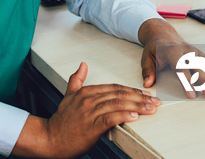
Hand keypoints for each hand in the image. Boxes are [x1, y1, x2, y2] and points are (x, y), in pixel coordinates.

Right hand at [12, 63, 159, 157]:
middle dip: (139, 97)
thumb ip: (76, 80)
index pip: (113, 87)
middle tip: (154, 101)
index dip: (131, 90)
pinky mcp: (91, 127)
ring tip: (150, 108)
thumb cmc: (61, 121)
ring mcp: (90, 113)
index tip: (144, 93)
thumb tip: (83, 65)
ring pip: (118, 105)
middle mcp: (88, 100)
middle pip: (119, 94)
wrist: (50, 138)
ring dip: (137, 106)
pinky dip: (124, 116)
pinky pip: (111, 118)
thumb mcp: (67, 96)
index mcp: (85, 92)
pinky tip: (135, 116)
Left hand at [138, 19, 204, 99]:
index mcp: (172, 51)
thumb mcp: (146, 57)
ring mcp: (196, 51)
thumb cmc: (155, 49)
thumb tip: (147, 83)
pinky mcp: (201, 54)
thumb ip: (148, 70)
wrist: (162, 35)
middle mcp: (186, 50)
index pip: (181, 68)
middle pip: (198, 67)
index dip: (187, 82)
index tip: (192, 95)